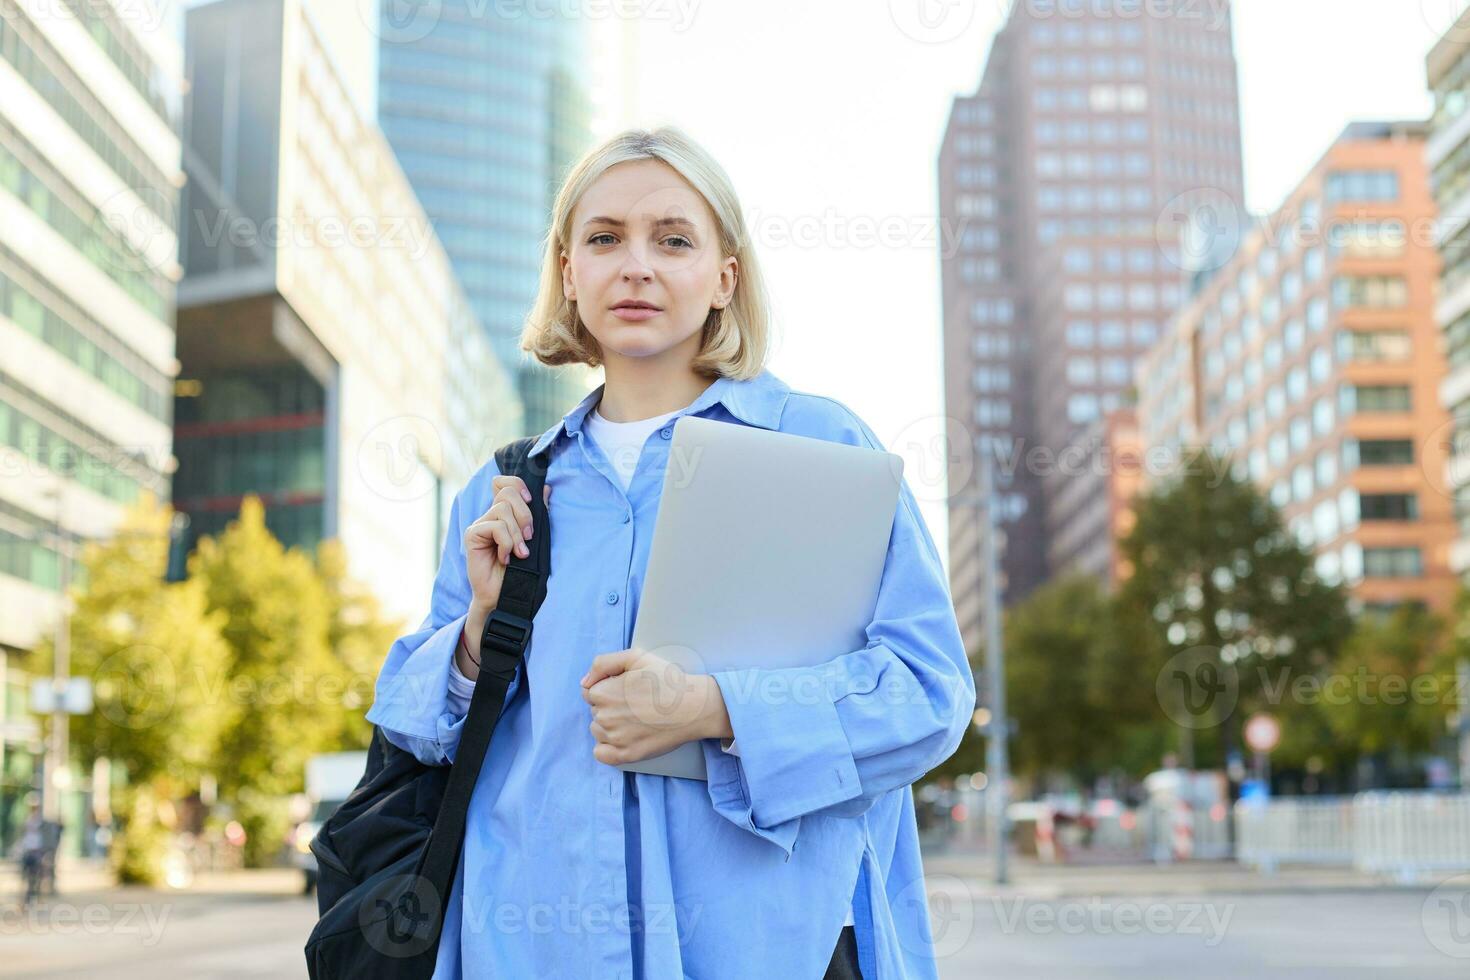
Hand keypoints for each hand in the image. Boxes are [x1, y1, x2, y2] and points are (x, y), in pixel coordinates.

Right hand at [458, 475, 550, 680]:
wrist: (506, 595)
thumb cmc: (521, 569)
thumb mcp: (534, 538)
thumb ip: (538, 514)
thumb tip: (547, 489)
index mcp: (504, 513)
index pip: (504, 483)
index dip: (518, 484)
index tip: (531, 500)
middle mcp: (490, 516)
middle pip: (507, 493)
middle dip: (525, 514)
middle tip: (529, 538)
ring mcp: (480, 525)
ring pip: (502, 510)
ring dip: (517, 534)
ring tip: (519, 553)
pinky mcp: (472, 536)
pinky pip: (495, 527)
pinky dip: (506, 543)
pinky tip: (506, 558)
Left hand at [580, 649, 731, 765]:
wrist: (694, 707)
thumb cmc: (667, 680)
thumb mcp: (635, 657)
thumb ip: (602, 664)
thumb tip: (584, 682)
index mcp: (603, 693)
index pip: (590, 693)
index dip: (608, 689)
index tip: (627, 690)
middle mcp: (605, 717)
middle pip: (595, 712)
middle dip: (610, 706)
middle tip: (637, 703)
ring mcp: (615, 738)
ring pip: (598, 731)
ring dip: (610, 726)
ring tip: (636, 719)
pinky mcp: (626, 755)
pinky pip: (601, 754)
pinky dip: (608, 747)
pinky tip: (625, 737)